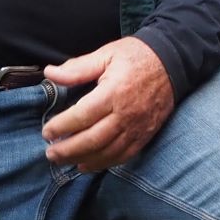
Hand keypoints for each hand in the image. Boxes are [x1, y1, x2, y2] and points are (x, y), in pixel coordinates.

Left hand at [41, 38, 174, 172]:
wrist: (173, 63)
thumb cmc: (136, 56)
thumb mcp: (106, 54)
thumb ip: (78, 68)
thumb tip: (49, 73)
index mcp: (114, 92)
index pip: (82, 116)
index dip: (61, 126)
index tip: (46, 132)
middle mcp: (126, 114)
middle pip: (92, 140)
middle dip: (67, 150)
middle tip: (50, 153)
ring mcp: (137, 127)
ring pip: (106, 152)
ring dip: (82, 159)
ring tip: (63, 161)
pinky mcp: (145, 135)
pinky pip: (123, 156)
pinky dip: (103, 164)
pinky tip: (87, 164)